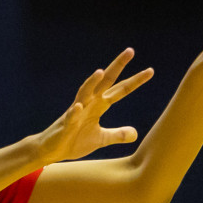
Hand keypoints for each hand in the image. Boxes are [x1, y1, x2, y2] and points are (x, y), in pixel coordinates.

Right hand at [35, 49, 154, 164]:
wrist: (51, 151)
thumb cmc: (74, 141)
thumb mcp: (101, 139)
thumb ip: (117, 134)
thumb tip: (135, 133)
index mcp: (98, 106)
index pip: (120, 90)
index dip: (135, 81)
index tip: (150, 71)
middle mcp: (88, 104)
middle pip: (105, 82)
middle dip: (117, 66)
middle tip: (130, 51)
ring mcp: (76, 112)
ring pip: (84, 93)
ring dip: (91, 83)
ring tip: (100, 72)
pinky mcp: (65, 125)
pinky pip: (70, 116)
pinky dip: (74, 111)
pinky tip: (78, 106)